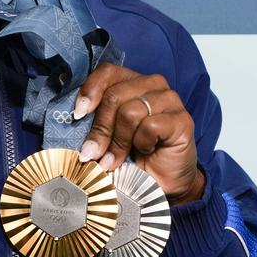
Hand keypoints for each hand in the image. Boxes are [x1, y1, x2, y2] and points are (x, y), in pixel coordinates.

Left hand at [76, 63, 204, 205]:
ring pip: (130, 112)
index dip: (90, 91)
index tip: (78, 114)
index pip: (107, 72)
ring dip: (118, 142)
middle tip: (92, 154)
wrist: (161, 184)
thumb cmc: (132, 157)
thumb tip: (74, 117)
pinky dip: (141, 144)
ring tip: (115, 160)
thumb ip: (95, 120)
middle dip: (100, 129)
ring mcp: (170, 100)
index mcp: (132, 82)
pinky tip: (146, 151)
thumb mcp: (107, 135)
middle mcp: (152, 84)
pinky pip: (150, 126)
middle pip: (114, 96)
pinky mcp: (182, 120)